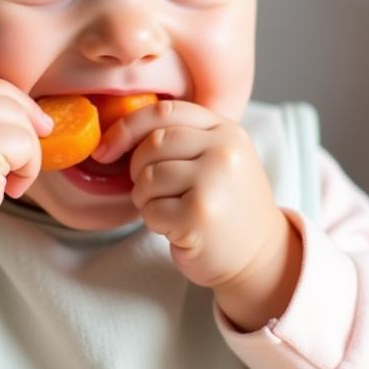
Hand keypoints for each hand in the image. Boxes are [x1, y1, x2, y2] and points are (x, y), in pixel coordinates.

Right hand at [0, 75, 52, 239]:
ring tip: (10, 180)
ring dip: (27, 154)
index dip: (16, 105)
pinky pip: (26, 144)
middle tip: (27, 159)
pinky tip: (11, 189)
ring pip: (20, 120)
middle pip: (6, 98)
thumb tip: (33, 110)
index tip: (35, 126)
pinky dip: (29, 170)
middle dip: (26, 128)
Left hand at [93, 100, 301, 327]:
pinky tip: (177, 228)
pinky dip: (154, 222)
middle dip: (138, 169)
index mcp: (226, 130)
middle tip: (152, 190)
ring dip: (146, 199)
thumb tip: (113, 138)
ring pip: (148, 178)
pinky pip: (151, 210)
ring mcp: (214, 181)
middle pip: (153, 143)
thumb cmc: (227, 206)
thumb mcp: (216, 159)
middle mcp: (224, 150)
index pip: (164, 111)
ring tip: (170, 210)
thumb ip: (180, 139)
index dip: (127, 127)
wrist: (261, 256)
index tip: (107, 149)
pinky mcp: (199, 215)